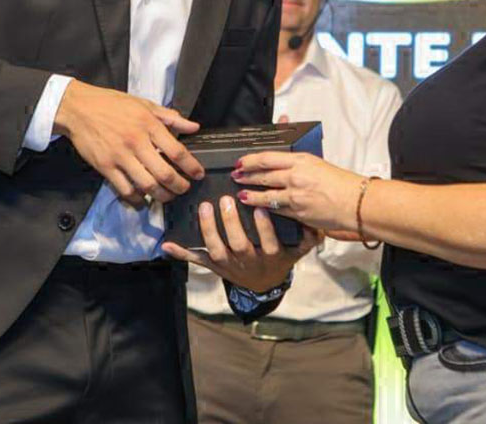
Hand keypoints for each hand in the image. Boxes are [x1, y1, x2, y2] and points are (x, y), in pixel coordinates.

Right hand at [53, 80, 202, 207]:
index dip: (191, 166)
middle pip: (164, 173)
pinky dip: (136, 199)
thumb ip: (170, 117)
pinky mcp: (105, 167)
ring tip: (167, 196)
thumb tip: (193, 126)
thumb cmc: (111, 104)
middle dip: (179, 186)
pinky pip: (124, 189)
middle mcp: (136, 142)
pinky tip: (143, 199)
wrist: (79, 108)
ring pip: (146, 185)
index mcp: (149, 125)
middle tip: (184, 188)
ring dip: (161, 196)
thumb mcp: (144, 104)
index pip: (177, 151)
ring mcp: (120, 156)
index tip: (198, 173)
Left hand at [162, 196, 318, 292]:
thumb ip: (308, 238)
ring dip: (208, 230)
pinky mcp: (215, 267)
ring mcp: (230, 265)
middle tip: (225, 199)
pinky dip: (182, 253)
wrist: (264, 285)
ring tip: (205, 208)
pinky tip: (168, 243)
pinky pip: (197, 261)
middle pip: (238, 245)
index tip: (261, 208)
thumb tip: (318, 225)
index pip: (269, 243)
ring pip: (217, 250)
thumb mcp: (297, 251)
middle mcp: (249, 262)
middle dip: (231, 223)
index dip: (265, 228)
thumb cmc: (280, 258)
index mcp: (271, 257)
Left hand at [232, 152, 363, 232]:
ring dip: (251, 195)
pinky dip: (266, 209)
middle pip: (262, 175)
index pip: (267, 158)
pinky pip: (277, 210)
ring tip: (242, 195)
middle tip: (236, 176)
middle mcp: (296, 176)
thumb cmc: (341, 183)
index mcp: (301, 160)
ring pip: (265, 195)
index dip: (250, 160)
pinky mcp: (298, 213)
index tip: (241, 162)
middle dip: (246, 176)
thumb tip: (280, 158)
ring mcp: (295, 196)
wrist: (356, 202)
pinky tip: (259, 209)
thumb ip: (297, 161)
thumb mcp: (318, 163)